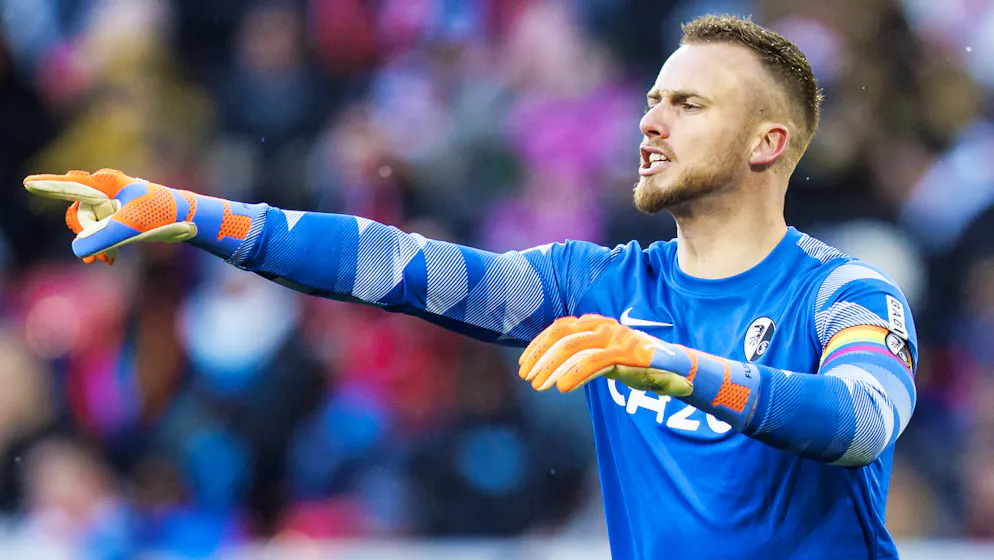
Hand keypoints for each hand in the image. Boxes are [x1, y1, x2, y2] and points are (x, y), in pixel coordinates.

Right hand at [24, 169, 263, 262]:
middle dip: (82, 233)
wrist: (189, 219)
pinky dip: (102, 244)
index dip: (50, 186)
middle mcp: (108, 189)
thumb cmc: (161, 216)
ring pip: (89, 223)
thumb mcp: (130, 228)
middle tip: (94, 257)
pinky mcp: (122, 214)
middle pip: (78, 211)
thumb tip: (77, 250)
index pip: (72, 186)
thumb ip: (101, 238)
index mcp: (108, 184)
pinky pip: (102, 229)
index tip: (28, 183)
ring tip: (103, 261)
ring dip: (93, 242)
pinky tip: (108, 260)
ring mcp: (114, 202)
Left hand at [517, 314, 694, 394]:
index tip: (524, 365)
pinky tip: (562, 386)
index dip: (538, 345)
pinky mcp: (626, 353)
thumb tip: (547, 364)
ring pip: (573, 347)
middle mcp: (603, 326)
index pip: (559, 328)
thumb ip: (579, 355)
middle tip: (527, 378)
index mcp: (594, 323)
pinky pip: (594, 361)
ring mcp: (614, 338)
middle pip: (562, 336)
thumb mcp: (601, 355)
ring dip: (552, 367)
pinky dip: (575, 373)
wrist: (673, 367)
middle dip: (540, 356)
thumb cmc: (632, 363)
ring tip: (539, 386)